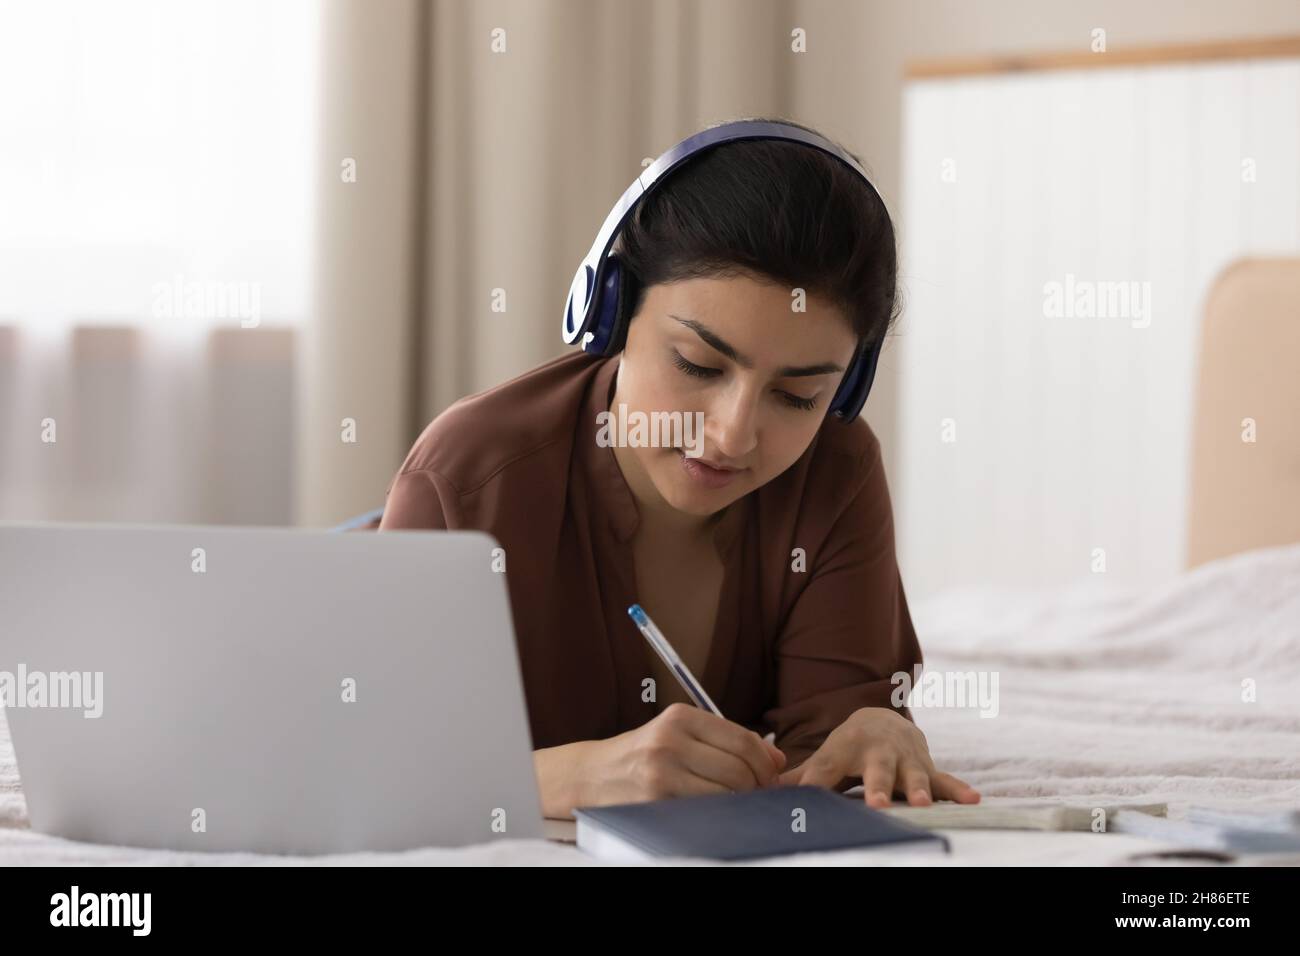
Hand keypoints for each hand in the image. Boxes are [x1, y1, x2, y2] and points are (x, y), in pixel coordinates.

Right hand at [542, 703, 786, 813]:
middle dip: (757, 787)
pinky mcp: (654, 802)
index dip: (766, 763)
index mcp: (679, 717)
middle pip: (739, 770)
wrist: (590, 776)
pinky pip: (705, 813)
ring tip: (736, 805)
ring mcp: (661, 773)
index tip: (771, 777)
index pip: (743, 740)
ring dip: (740, 804)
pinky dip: (718, 816)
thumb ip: (726, 741)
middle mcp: (670, 741)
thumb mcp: (678, 735)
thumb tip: (777, 759)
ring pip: (726, 794)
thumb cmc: (642, 755)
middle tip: (757, 796)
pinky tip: (716, 815)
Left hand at [776, 707, 979, 808]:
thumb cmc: (848, 748)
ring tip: (922, 805)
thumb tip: (761, 790)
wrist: (883, 719)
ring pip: (913, 776)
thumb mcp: (824, 756)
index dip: (817, 783)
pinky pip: (945, 780)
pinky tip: (975, 801)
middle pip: (877, 771)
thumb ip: (799, 776)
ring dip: (917, 790)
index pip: (826, 770)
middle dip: (878, 787)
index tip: (808, 798)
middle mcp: (878, 753)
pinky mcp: (928, 768)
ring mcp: (906, 760)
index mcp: (846, 749)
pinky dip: (958, 790)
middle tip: (877, 805)